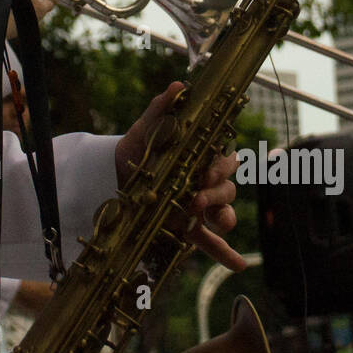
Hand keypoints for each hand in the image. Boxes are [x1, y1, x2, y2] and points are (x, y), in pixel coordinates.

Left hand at [115, 82, 244, 271]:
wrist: (114, 174)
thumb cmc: (139, 147)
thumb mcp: (147, 128)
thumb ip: (163, 108)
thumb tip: (178, 86)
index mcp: (201, 157)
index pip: (223, 161)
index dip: (220, 167)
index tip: (205, 171)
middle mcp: (205, 182)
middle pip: (227, 188)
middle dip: (216, 193)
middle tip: (196, 197)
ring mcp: (199, 206)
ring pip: (225, 213)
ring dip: (223, 218)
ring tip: (210, 221)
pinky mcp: (188, 227)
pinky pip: (210, 242)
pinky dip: (225, 253)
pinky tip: (239, 266)